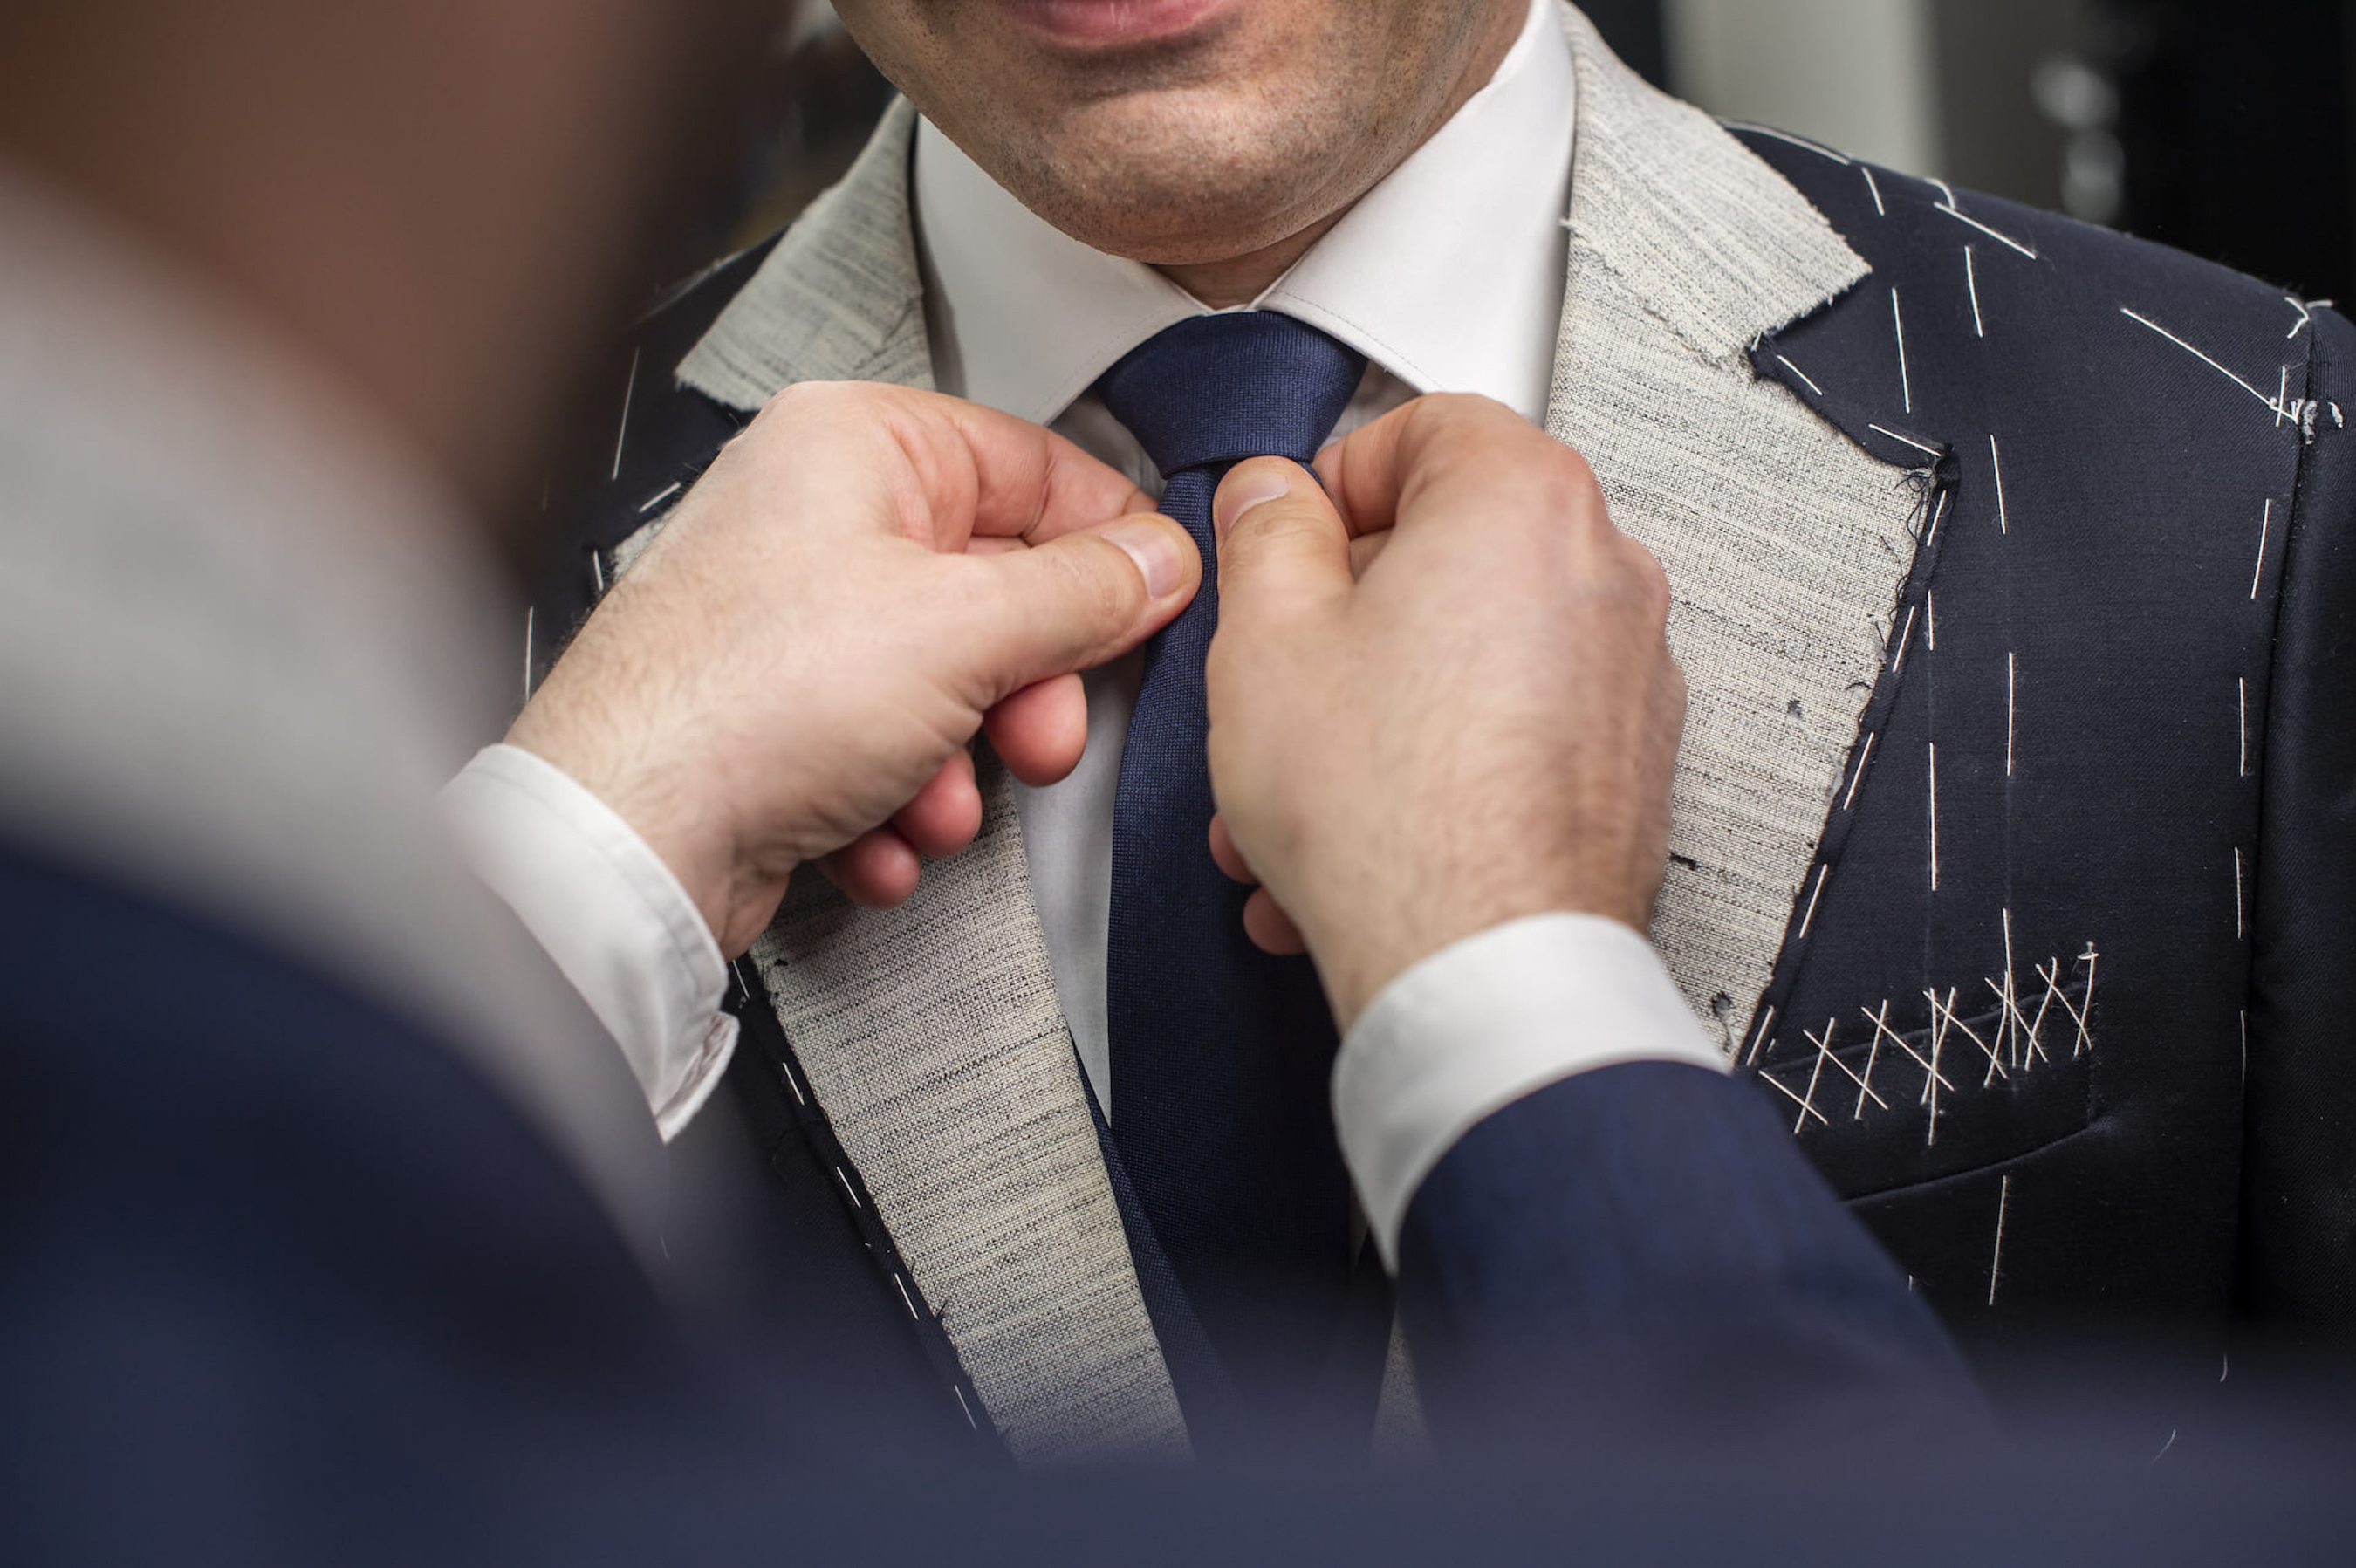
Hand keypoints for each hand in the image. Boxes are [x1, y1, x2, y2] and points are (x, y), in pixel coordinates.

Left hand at [509, 382, 1197, 954]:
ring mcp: (791, 621)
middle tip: (1040, 734)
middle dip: (1024, 689)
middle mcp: (815, 518)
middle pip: (993, 588)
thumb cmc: (743, 703)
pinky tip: (874, 836)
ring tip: (934, 801)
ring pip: (945, 684)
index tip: (1156, 604)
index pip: (1030, 465)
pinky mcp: (775, 717)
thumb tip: (1159, 565)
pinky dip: (897, 803)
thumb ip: (1086, 594)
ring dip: (962, 765)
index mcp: (855, 445)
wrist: (627, 843)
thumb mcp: (966, 632)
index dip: (1104, 542)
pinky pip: (884, 749)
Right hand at [1203, 393, 1684, 1029]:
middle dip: (1347, 613)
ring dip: (1377, 703)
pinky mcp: (1631, 762)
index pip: (1426, 422)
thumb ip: (1263, 533)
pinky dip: (1440, 758)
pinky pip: (1513, 728)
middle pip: (1452, 546)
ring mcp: (1631, 671)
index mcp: (1522, 500)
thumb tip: (1272, 498)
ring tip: (1303, 782)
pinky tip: (1364, 826)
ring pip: (1473, 652)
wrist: (1481, 964)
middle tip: (1283, 663)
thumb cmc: (1394, 811)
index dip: (1336, 474)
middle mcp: (1604, 571)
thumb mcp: (1265, 636)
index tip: (1290, 532)